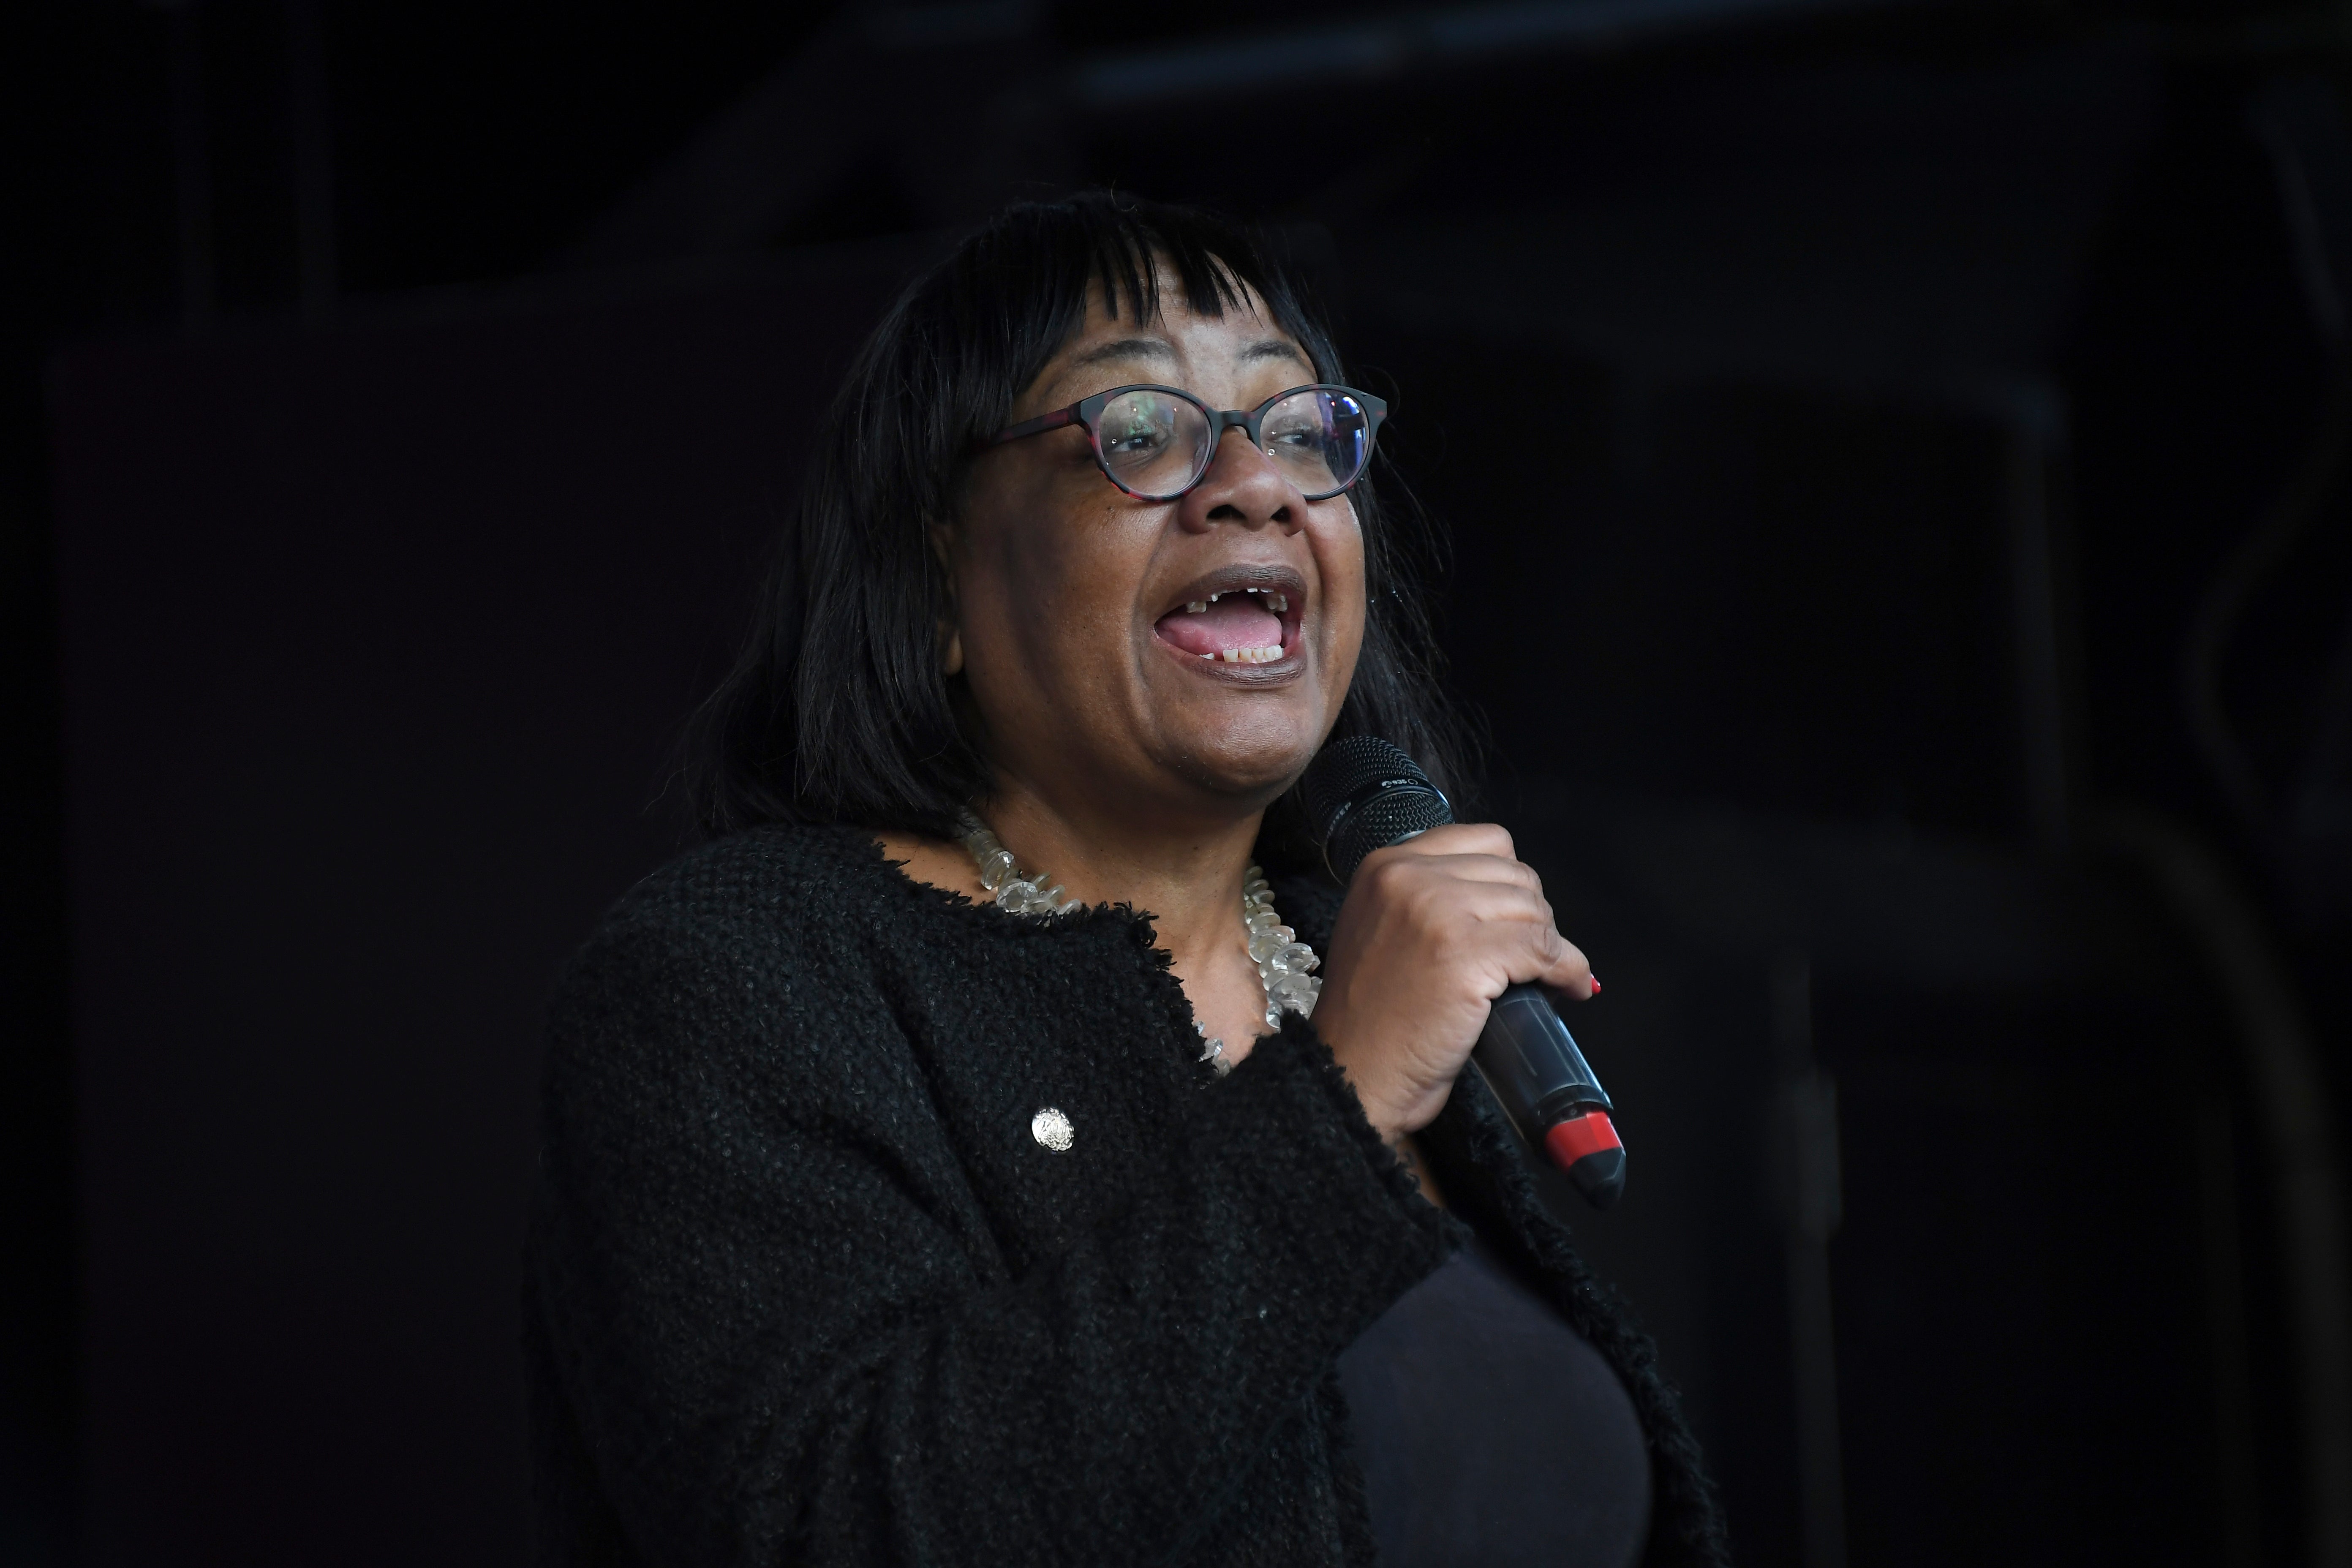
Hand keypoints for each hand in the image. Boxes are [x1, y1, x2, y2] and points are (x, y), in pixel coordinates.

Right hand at [1310, 824, 1591, 1140]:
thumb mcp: (1382, 929)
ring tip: (1549, 978)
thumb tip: (1507, 901)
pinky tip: (1567, 989)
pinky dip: (1568, 972)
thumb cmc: (1369, 1019)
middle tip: (1532, 959)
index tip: (1515, 920)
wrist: (1351, 1077)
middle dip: (1533, 918)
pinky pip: (1547, 952)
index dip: (1512, 884)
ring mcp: (1437, 913)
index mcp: (1387, 866)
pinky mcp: (1466, 956)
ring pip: (1535, 912)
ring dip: (1553, 947)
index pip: (1487, 842)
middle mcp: (1409, 878)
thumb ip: (1427, 900)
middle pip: (1517, 876)